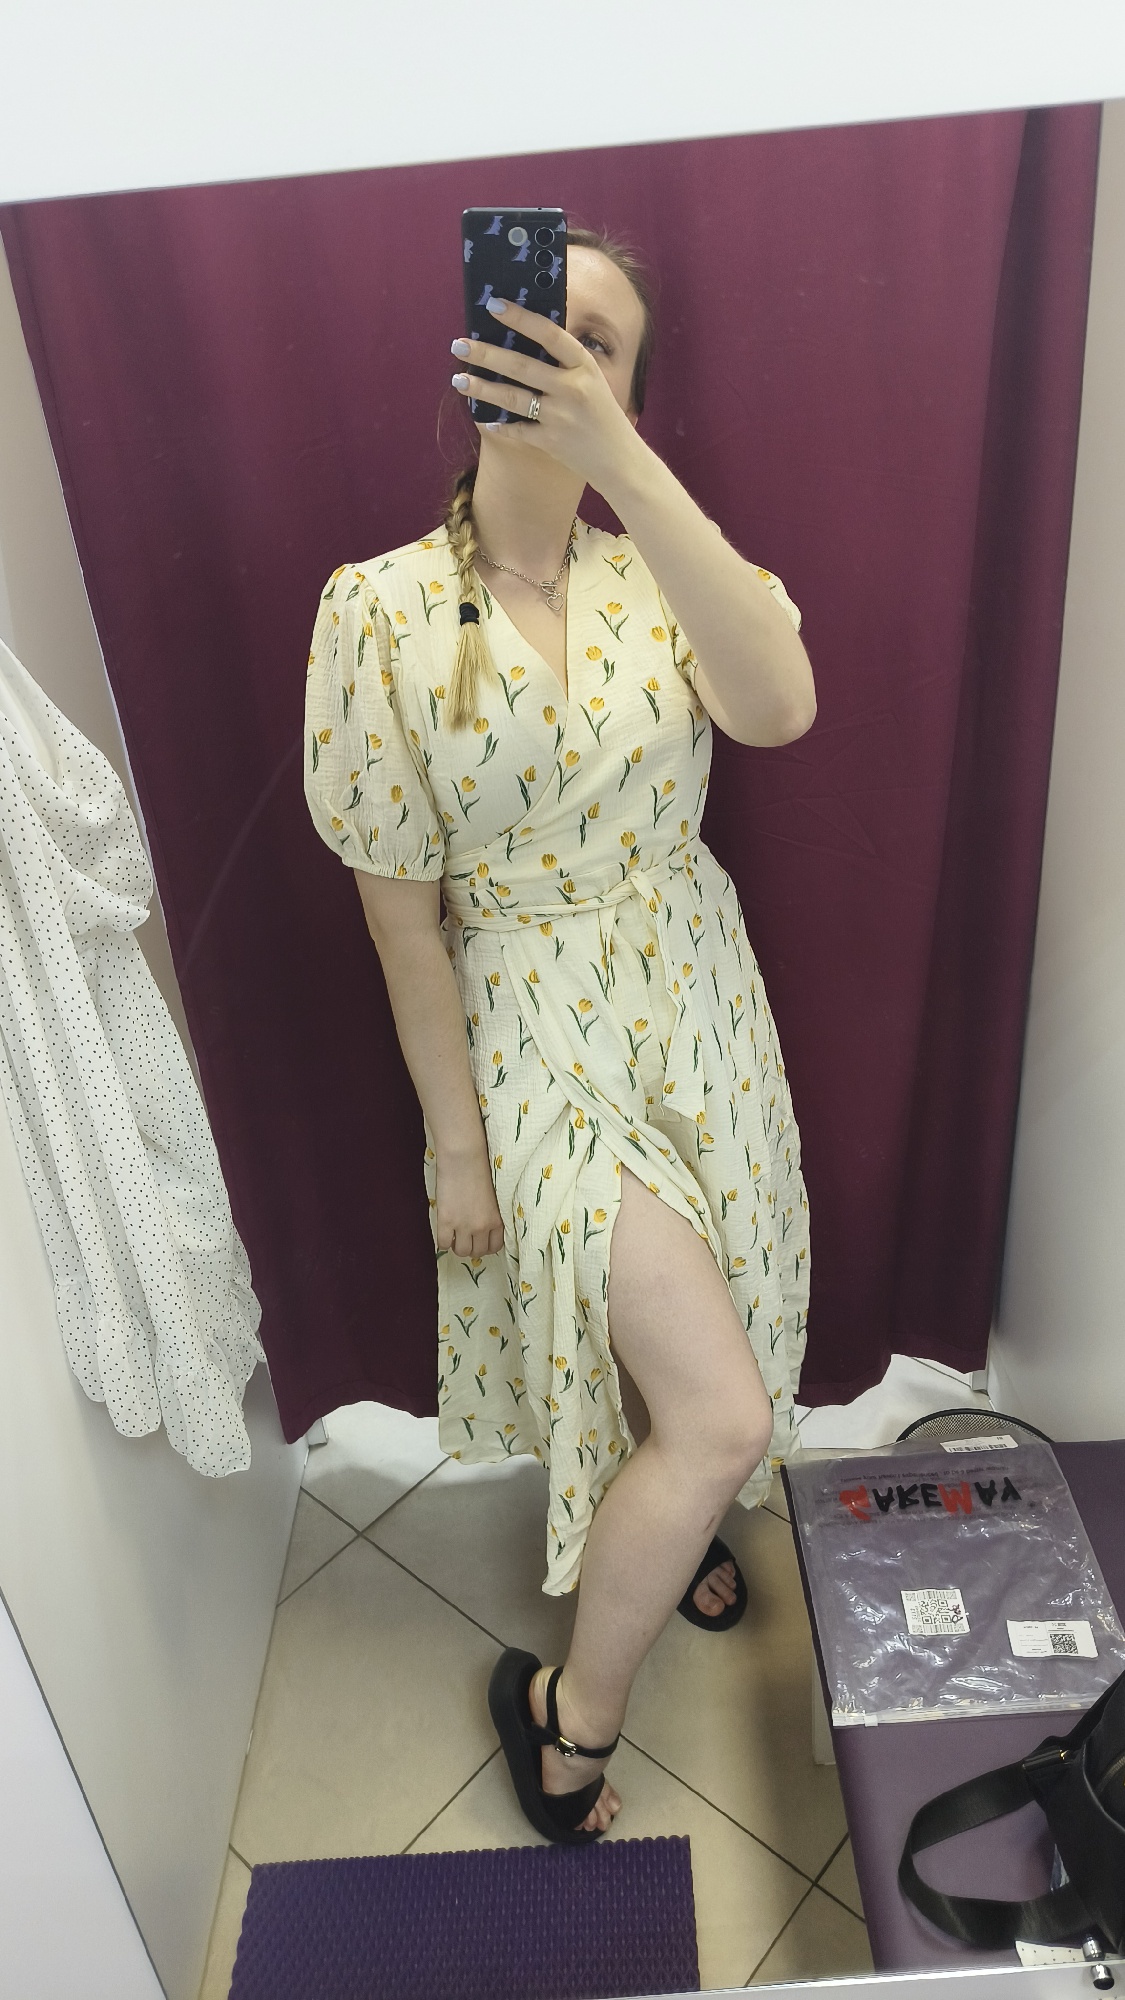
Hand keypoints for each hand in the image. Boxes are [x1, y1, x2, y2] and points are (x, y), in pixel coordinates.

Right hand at [434, 1145, 505, 1259]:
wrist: (464, 1157)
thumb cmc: (480, 1168)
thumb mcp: (493, 1196)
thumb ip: (490, 1213)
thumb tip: (482, 1224)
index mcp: (497, 1219)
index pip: (495, 1246)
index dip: (486, 1245)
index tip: (480, 1240)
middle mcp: (482, 1226)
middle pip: (478, 1252)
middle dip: (472, 1247)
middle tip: (465, 1238)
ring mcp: (464, 1225)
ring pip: (462, 1252)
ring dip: (457, 1246)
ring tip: (454, 1235)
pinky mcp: (446, 1221)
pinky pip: (444, 1244)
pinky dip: (443, 1241)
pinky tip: (444, 1232)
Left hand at [450, 297, 640, 493]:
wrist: (621, 461)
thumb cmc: (603, 416)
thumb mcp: (592, 381)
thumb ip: (565, 364)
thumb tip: (522, 342)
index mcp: (585, 366)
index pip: (549, 333)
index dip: (520, 318)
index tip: (494, 306)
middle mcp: (573, 388)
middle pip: (521, 365)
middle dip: (485, 354)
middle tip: (459, 344)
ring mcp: (561, 417)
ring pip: (511, 397)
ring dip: (481, 388)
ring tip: (458, 379)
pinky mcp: (551, 443)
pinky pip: (517, 430)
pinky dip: (499, 424)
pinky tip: (483, 417)